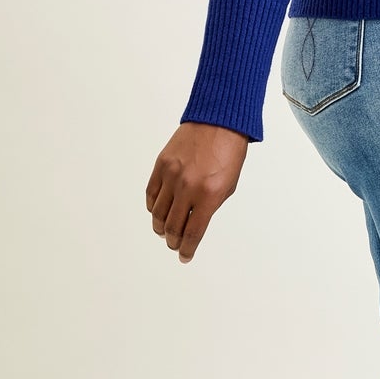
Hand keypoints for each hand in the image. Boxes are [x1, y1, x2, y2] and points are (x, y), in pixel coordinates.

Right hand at [145, 122, 248, 262]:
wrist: (219, 122)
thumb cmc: (228, 153)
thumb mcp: (228, 186)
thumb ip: (210, 207)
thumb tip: (193, 224)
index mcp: (209, 194)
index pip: (193, 232)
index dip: (187, 249)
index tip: (185, 256)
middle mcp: (187, 187)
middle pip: (172, 227)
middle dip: (173, 241)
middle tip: (175, 245)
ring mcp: (171, 175)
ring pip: (157, 213)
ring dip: (160, 227)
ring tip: (164, 232)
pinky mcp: (161, 165)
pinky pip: (151, 194)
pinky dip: (153, 208)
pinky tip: (158, 212)